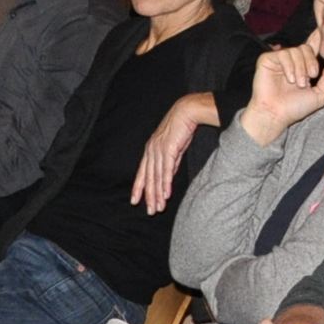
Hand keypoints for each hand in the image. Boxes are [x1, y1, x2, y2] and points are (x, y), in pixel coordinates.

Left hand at [131, 90, 231, 211]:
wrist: (187, 111)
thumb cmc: (182, 127)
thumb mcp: (174, 147)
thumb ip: (170, 162)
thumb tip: (167, 176)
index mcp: (151, 150)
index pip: (142, 172)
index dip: (139, 188)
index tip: (135, 201)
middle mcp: (151, 150)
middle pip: (148, 178)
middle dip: (149, 196)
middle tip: (151, 211)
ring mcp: (158, 150)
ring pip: (156, 177)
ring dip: (158, 194)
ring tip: (159, 207)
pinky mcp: (168, 148)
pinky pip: (166, 170)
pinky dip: (165, 183)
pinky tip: (166, 194)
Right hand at [237, 43, 323, 148]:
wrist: (276, 115)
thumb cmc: (295, 108)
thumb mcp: (319, 95)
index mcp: (303, 66)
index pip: (312, 47)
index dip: (317, 38)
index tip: (322, 31)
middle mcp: (291, 61)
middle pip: (306, 48)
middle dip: (311, 62)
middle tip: (311, 77)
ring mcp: (278, 60)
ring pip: (295, 50)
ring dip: (300, 68)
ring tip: (298, 83)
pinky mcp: (266, 59)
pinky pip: (282, 53)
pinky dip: (289, 66)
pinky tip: (289, 79)